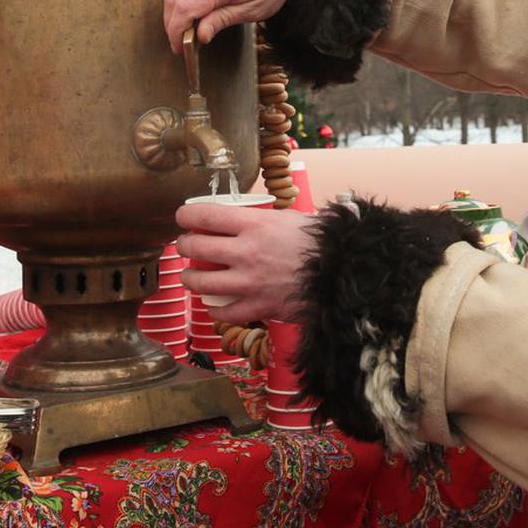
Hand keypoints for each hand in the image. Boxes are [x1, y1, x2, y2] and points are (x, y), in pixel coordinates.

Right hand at [164, 0, 305, 53]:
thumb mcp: (253, 10)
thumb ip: (222, 20)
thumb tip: (198, 36)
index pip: (184, 8)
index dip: (176, 31)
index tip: (180, 50)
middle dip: (172, 26)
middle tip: (181, 46)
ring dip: (175, 15)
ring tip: (187, 34)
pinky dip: (182, 3)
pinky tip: (193, 17)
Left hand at [175, 203, 316, 322]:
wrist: (345, 272)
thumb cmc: (321, 241)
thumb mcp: (289, 218)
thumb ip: (262, 219)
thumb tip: (244, 217)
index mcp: (254, 224)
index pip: (205, 215)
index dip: (186, 214)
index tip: (182, 216)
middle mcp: (246, 252)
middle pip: (195, 248)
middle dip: (184, 246)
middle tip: (186, 245)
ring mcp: (250, 282)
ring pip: (201, 283)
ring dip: (190, 279)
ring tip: (190, 276)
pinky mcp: (259, 306)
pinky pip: (225, 313)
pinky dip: (216, 310)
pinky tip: (215, 304)